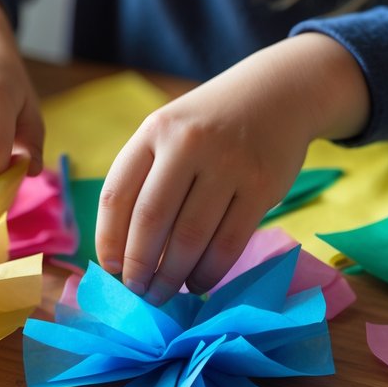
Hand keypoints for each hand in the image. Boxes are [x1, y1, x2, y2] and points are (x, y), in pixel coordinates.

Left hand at [94, 33, 370, 304]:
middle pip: (151, 220)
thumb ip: (145, 178)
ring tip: (164, 293)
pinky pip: (229, 242)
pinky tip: (198, 283)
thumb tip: (122, 253)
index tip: (109, 271)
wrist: (279, 93)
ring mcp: (228, 163)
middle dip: (139, 266)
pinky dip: (209, 272)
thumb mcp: (169, 132)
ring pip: (190, 237)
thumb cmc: (210, 126)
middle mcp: (188, 143)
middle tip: (137, 293)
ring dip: (172, 275)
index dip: (108, 241)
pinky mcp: (262, 186)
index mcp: (153, 131)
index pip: (117, 195)